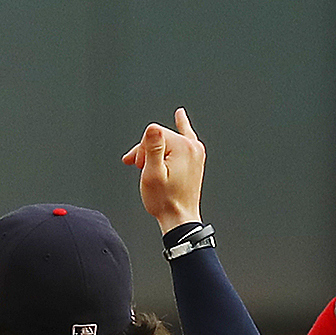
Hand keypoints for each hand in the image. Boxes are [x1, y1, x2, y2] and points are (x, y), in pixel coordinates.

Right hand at [121, 108, 205, 229]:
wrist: (179, 218)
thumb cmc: (165, 201)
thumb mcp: (152, 174)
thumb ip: (152, 148)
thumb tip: (152, 128)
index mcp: (183, 147)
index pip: (152, 133)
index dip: (141, 150)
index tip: (140, 166)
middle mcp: (193, 146)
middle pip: (161, 136)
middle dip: (147, 151)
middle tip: (142, 169)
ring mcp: (196, 152)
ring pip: (168, 140)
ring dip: (155, 150)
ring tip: (150, 167)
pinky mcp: (195, 158)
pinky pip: (186, 137)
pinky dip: (181, 128)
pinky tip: (180, 116)